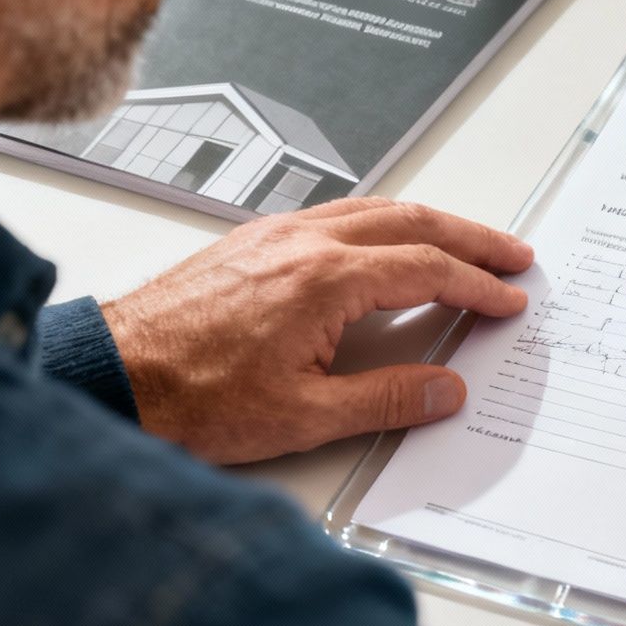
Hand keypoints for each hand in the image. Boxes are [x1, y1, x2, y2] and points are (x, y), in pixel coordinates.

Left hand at [100, 197, 532, 463]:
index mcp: (326, 280)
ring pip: (375, 209)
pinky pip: (338, 213)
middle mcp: (305, 243)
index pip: (427, 270)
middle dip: (472, 237)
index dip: (477, 285)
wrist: (113, 376)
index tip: (509, 298)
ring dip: (430, 222)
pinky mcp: (253, 241)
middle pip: (412, 222)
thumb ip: (385, 399)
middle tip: (513, 254)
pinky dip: (384, 220)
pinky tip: (387, 238)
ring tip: (465, 241)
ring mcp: (277, 235)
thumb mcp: (302, 417)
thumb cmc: (192, 397)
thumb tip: (446, 389)